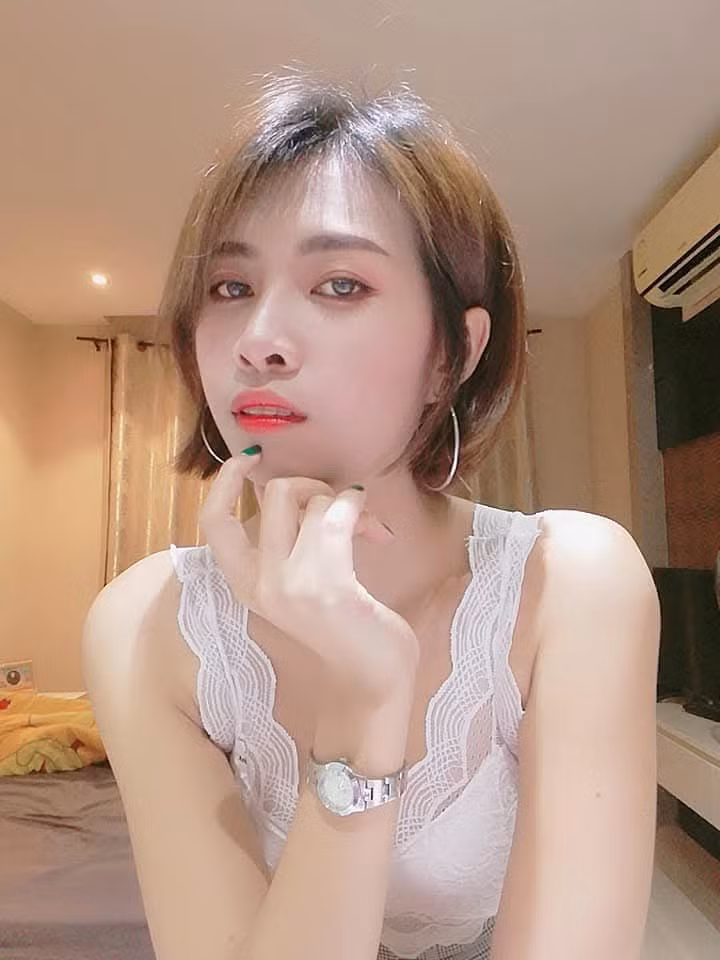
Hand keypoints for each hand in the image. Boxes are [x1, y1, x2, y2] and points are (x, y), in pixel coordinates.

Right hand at [199, 451, 418, 706]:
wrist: (372, 679)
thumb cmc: (341, 627)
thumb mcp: (296, 585)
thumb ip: (287, 544)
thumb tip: (300, 489)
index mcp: (245, 584)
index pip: (213, 522)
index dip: (225, 481)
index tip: (250, 457)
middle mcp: (259, 584)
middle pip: (274, 494)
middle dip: (313, 484)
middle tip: (338, 505)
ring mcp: (290, 585)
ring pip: (313, 501)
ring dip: (345, 502)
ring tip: (367, 529)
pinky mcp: (326, 586)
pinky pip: (338, 516)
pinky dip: (360, 510)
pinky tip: (379, 533)